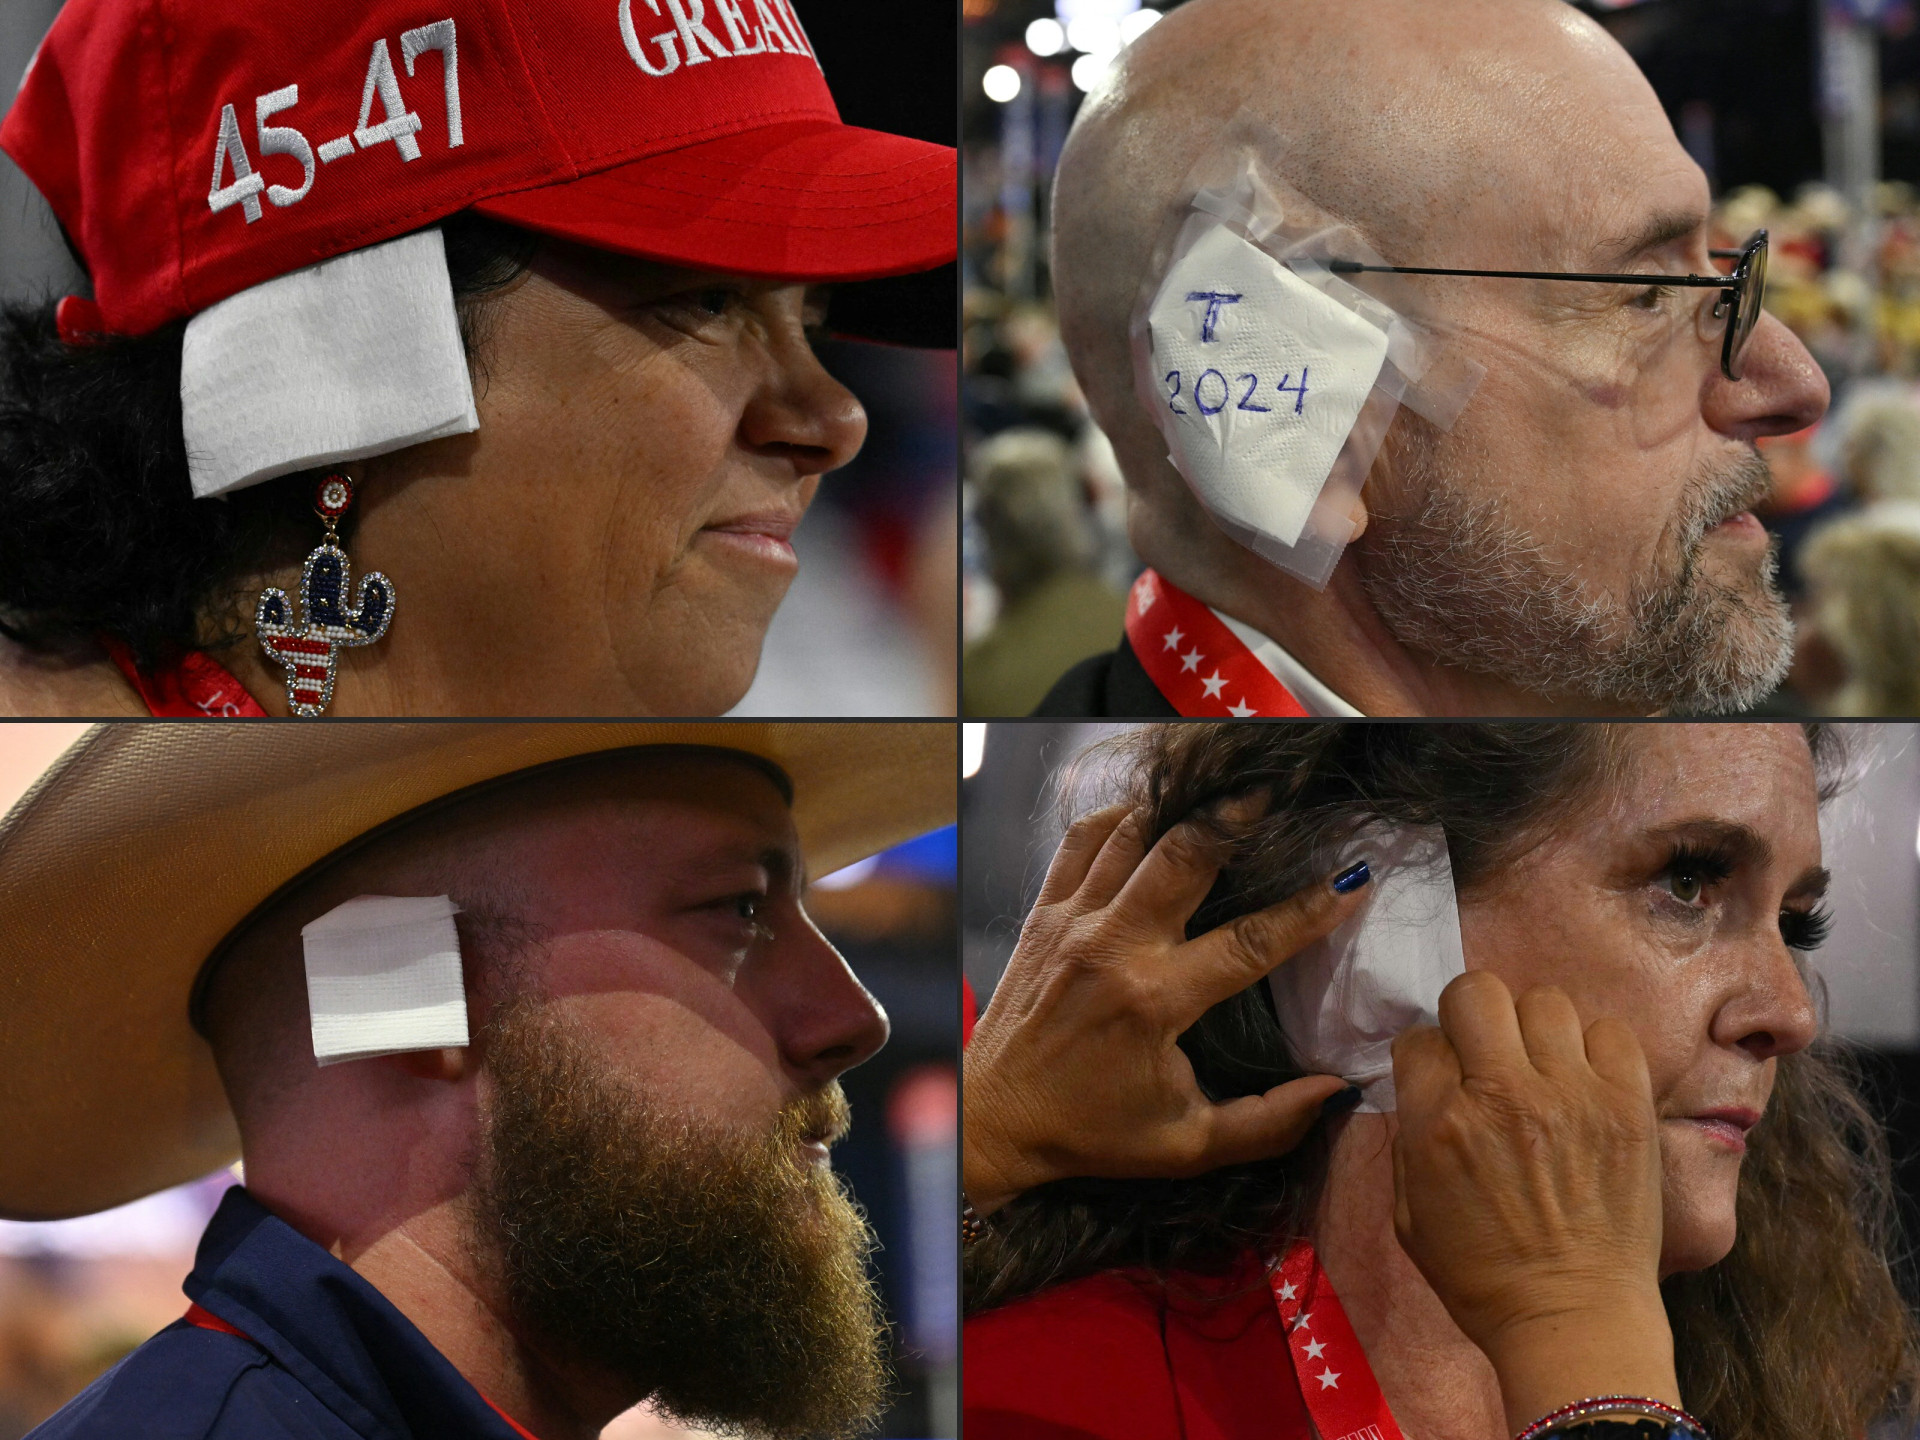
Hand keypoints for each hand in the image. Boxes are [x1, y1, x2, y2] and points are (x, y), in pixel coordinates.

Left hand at [963, 800, 1365, 1215]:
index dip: (1309, 911)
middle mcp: (1113, 948)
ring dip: (1178, 809)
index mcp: (1155, 1002)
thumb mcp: (1187, 1146)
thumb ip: (1269, 1123)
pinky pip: (1079, 843)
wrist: (993, 1119)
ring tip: (1219, 791)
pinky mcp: (1043, 914)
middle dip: (1234, 818)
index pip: (1250, 943)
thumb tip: (1336, 1090)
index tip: (1351, 882)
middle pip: (1184, 857)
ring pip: (1132, 837)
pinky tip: (1147, 812)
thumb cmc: (1093, 1132)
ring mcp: (1072, 922)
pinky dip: (1115, 817)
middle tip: (1273, 792)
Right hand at [1391, 971, 1679, 1429]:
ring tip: (1543, 1069)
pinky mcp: (1628, 1105)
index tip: (1444, 1080)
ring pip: (1543, 1001)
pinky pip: (1609, 1031)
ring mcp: (1572, 1095)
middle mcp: (1503, 1095)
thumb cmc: (1482, 1276)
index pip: (1419, 1037)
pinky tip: (1585, 1083)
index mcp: (1440, 1125)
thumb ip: (1410, 1136)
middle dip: (1471, 1018)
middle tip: (1486, 1056)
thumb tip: (1423, 1082)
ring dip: (1534, 1031)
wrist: (1574, 1318)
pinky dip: (1593, 1049)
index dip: (1428, 1056)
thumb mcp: (1410, 1212)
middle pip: (1476, 992)